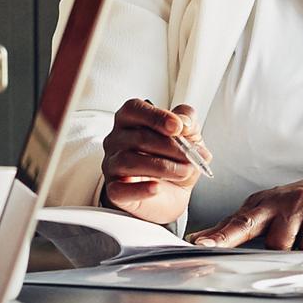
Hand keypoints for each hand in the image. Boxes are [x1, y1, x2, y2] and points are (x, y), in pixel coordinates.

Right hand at [99, 99, 208, 220]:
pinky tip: (156, 188)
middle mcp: (116, 140)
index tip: (178, 127)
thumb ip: (188, 123)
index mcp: (131, 120)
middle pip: (138, 137)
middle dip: (170, 147)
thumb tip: (184, 122)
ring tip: (183, 172)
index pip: (134, 109)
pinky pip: (120, 190)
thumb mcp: (189, 137)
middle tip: (190, 156)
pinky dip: (140, 189)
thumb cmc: (173, 160)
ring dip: (163, 167)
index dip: (156, 116)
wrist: (171, 194)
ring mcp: (112, 165)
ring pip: (129, 161)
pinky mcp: (114, 190)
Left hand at [193, 173, 302, 249]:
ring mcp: (299, 206)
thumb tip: (202, 238)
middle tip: (208, 247)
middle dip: (226, 238)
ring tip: (300, 239)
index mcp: (260, 203)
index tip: (198, 244)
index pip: (233, 221)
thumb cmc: (300, 204)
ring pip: (280, 243)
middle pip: (246, 224)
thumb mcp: (268, 210)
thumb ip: (237, 226)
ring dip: (288, 251)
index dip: (216, 234)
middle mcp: (276, 202)